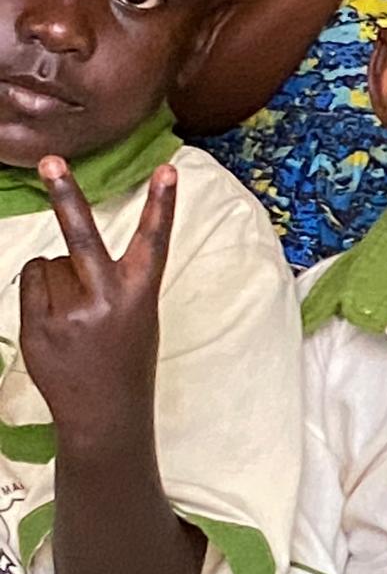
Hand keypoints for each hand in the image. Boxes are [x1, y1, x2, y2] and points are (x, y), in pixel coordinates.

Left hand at [18, 161, 173, 446]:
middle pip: (82, 236)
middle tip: (49, 161)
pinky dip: (39, 294)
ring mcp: (69, 312)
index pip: (154, 242)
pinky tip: (55, 322)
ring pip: (50, 263)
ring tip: (73, 315)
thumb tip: (64, 252)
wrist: (106, 413)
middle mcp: (106, 299)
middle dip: (66, 196)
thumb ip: (112, 283)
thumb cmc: (125, 359)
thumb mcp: (138, 318)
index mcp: (141, 295)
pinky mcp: (37, 324)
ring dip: (55, 278)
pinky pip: (31, 283)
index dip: (162, 205)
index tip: (169, 169)